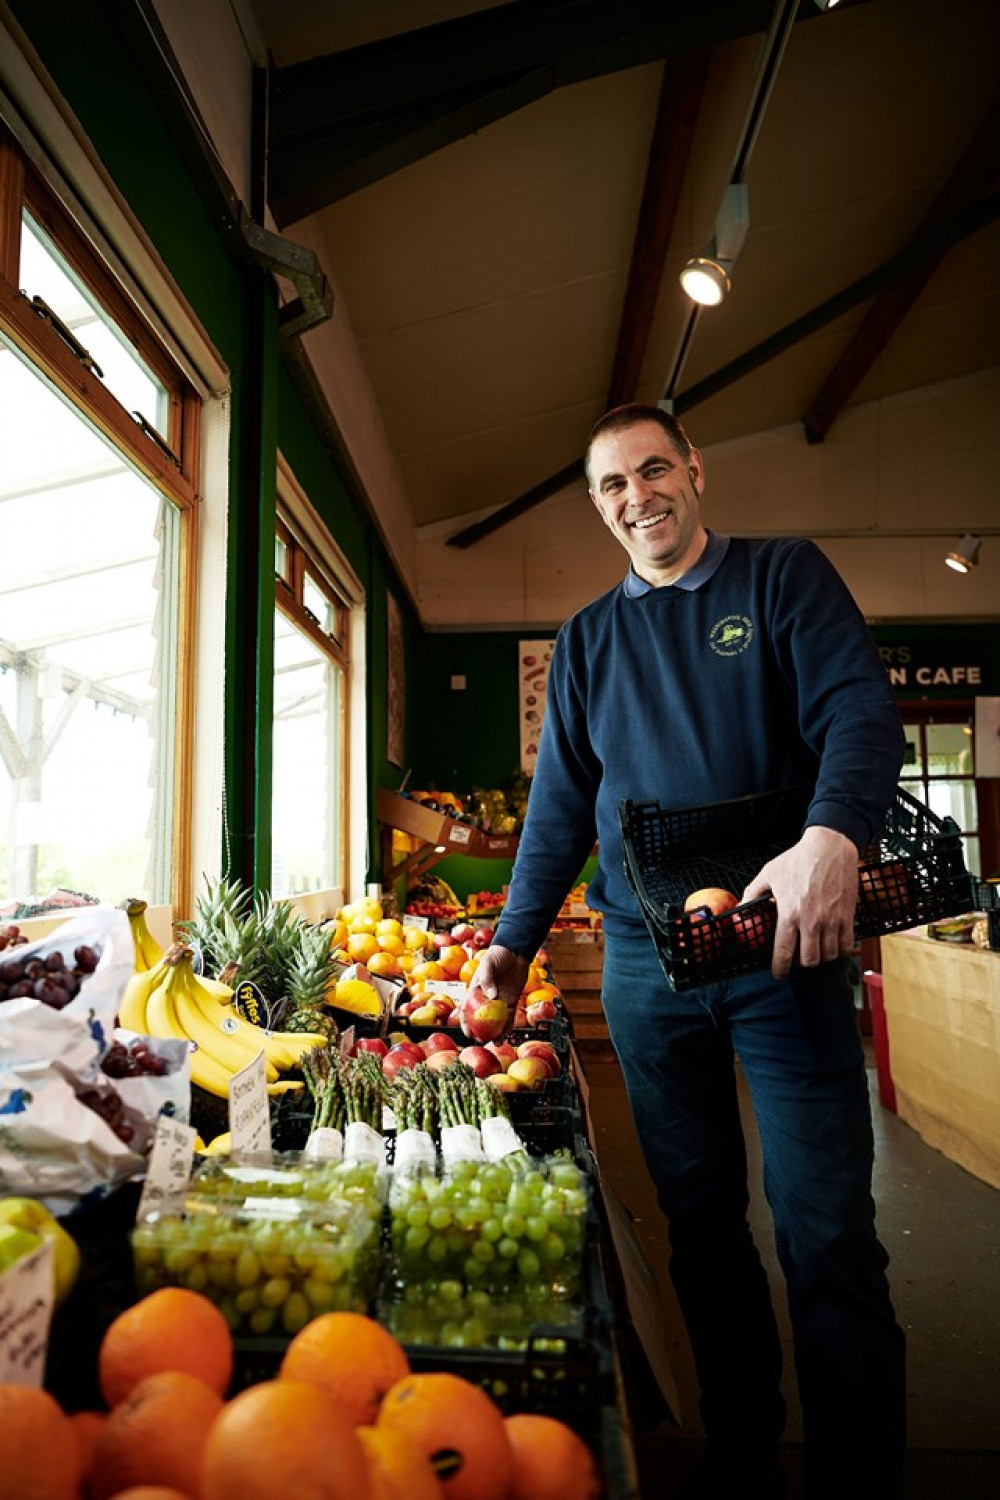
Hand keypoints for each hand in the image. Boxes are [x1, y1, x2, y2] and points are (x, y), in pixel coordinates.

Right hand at [462, 944, 530, 1036]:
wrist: (514, 952)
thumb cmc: (497, 956)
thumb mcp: (487, 964)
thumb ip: (487, 979)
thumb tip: (491, 996)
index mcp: (475, 992)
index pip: (467, 1011)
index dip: (466, 1024)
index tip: (468, 1035)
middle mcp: (486, 1000)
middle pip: (481, 1021)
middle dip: (482, 1033)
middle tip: (484, 1042)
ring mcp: (499, 1002)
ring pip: (496, 1022)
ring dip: (496, 1033)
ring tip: (498, 1042)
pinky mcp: (511, 1002)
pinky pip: (509, 1017)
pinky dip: (509, 1026)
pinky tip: (508, 1034)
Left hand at [741, 825, 858, 979]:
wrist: (830, 846)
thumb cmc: (798, 859)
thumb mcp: (769, 873)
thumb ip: (752, 893)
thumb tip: (740, 909)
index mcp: (789, 912)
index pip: (784, 952)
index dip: (780, 968)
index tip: (778, 973)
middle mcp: (811, 920)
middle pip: (809, 960)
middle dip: (802, 963)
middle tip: (799, 957)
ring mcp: (832, 919)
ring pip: (829, 955)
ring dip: (822, 957)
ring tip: (816, 949)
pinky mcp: (848, 915)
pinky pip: (848, 944)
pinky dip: (841, 949)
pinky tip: (834, 943)